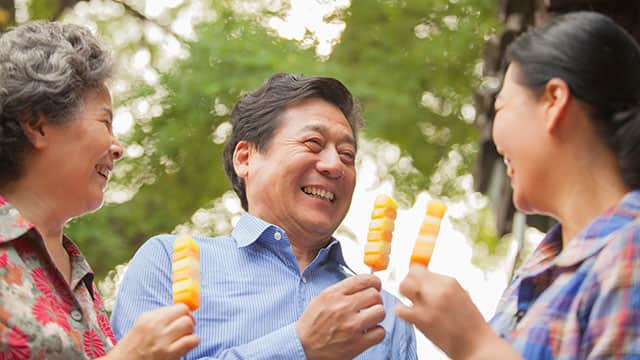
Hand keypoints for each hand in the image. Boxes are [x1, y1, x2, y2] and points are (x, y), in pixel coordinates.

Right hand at [106, 304, 199, 359]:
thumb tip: (181, 310)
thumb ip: (161, 316)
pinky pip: (192, 341)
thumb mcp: (142, 324)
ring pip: (189, 326)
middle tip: (185, 328)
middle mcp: (156, 327)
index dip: (185, 312)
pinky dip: (192, 342)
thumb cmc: (133, 346)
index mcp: (150, 318)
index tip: (183, 318)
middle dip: (189, 320)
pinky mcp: (169, 354)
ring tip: (183, 337)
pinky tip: (185, 346)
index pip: (179, 307)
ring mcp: (163, 341)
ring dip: (190, 331)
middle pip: (186, 314)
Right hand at [297, 274, 385, 359]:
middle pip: (375, 295)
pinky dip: (376, 333)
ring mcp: (351, 326)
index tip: (376, 286)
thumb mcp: (321, 298)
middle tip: (371, 305)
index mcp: (333, 294)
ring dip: (376, 316)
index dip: (374, 282)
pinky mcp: (356, 344)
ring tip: (368, 319)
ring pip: (380, 312)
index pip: (364, 280)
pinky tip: (367, 332)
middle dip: (375, 300)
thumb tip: (364, 285)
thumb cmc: (312, 323)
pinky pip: (380, 332)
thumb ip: (342, 290)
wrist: (302, 346)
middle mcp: (343, 308)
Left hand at [396, 265, 518, 359]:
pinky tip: (411, 317)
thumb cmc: (469, 324)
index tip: (417, 284)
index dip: (416, 276)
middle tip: (412, 295)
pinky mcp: (421, 319)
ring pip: (403, 287)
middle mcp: (438, 289)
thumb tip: (423, 279)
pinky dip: (403, 312)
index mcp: (449, 282)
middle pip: (410, 274)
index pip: (420, 268)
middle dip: (409, 283)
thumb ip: (441, 287)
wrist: (477, 346)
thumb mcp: (460, 296)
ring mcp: (429, 303)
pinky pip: (400, 309)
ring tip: (412, 305)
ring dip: (405, 295)